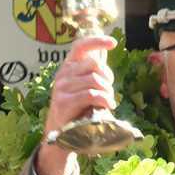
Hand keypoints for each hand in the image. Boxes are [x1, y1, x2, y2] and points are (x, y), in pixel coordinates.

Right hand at [36, 36, 116, 174]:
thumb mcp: (84, 86)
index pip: (80, 46)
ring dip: (108, 91)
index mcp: (68, 67)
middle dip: (108, 76)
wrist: (61, 133)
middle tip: (110, 89)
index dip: (97, 41)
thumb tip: (103, 50)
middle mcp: (63, 74)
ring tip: (109, 101)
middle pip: (93, 64)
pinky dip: (104, 100)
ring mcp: (62, 88)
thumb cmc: (76, 108)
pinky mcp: (64, 102)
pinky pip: (91, 95)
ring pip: (94, 80)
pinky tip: (108, 106)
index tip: (113, 43)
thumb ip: (92, 70)